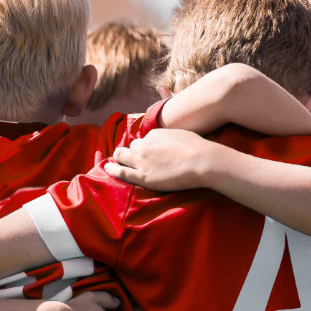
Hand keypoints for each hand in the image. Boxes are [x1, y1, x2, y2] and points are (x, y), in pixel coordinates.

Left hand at [103, 128, 220, 191]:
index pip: (144, 140)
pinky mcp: (142, 176)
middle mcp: (144, 146)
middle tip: (131, 157)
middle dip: (130, 151)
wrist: (202, 161)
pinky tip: (107, 168)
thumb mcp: (180, 134)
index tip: (150, 152)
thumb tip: (165, 140)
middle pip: (131, 147)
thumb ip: (167, 137)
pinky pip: (121, 171)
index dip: (146, 147)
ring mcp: (141, 161)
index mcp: (153, 134)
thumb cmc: (197, 148)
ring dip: (120, 158)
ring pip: (121, 156)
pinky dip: (112, 168)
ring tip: (117, 162)